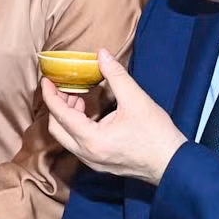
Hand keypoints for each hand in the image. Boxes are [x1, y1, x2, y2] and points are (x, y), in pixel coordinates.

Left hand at [38, 49, 187, 185]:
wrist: (172, 163)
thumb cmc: (156, 134)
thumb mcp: (136, 99)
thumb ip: (116, 75)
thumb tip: (102, 54)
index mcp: (91, 139)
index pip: (60, 115)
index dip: (50, 95)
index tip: (47, 80)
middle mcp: (86, 154)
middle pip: (56, 129)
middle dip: (57, 107)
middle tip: (67, 89)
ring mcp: (92, 162)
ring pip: (66, 139)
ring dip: (67, 118)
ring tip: (80, 99)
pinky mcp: (99, 164)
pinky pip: (77, 145)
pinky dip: (77, 128)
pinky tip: (90, 115)